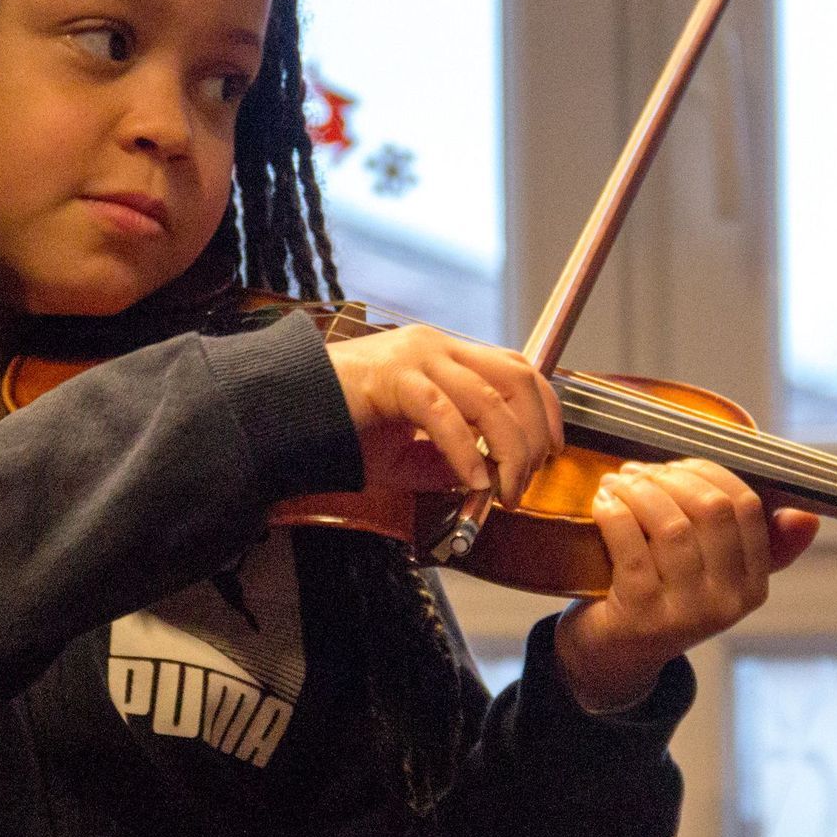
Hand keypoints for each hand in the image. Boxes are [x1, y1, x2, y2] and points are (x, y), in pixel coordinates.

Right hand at [326, 325, 562, 504]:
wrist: (283, 416)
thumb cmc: (340, 430)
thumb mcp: (407, 453)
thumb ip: (447, 462)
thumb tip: (487, 479)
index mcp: (443, 353)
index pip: (516, 368)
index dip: (546, 408)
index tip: (552, 451)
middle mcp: (435, 345)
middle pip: (515, 379)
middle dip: (534, 435)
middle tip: (525, 482)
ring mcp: (414, 357)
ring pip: (489, 398)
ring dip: (508, 450)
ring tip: (503, 491)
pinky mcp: (392, 378)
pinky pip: (444, 415)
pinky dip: (466, 452)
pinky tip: (472, 481)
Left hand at [554, 458, 818, 710]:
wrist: (614, 656)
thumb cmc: (662, 597)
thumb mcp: (713, 574)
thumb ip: (754, 542)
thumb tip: (808, 517)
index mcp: (753, 585)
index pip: (747, 507)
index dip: (707, 473)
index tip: (673, 465)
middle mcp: (728, 602)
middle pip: (711, 509)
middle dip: (670, 477)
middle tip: (637, 471)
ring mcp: (687, 613)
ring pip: (671, 526)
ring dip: (637, 491)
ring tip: (615, 482)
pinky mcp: (643, 616)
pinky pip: (631, 546)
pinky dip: (613, 512)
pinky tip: (602, 502)